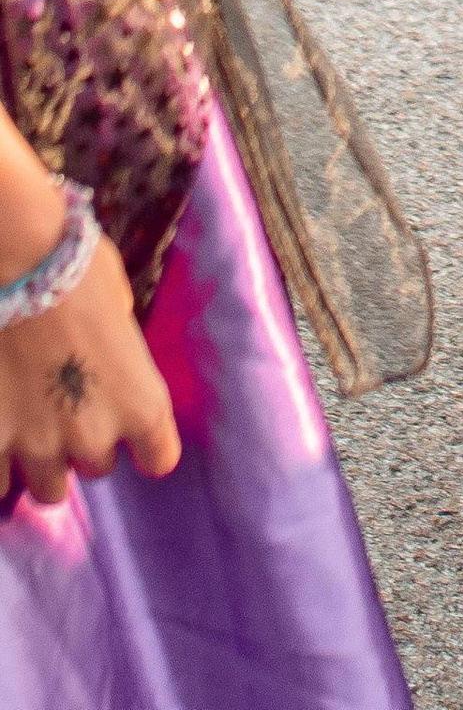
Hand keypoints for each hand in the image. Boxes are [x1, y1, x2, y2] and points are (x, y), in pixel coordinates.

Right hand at [0, 127, 177, 508]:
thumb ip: (118, 345)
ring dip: (43, 461)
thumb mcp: (118, 303)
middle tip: (69, 405)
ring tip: (32, 424)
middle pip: (97, 466)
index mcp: (142, 401)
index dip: (145, 445)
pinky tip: (1, 431)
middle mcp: (95, 435)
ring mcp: (39, 446)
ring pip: (49, 488)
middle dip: (85, 441)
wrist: (17, 260)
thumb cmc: (76, 266)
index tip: (133, 433)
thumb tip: (105, 355)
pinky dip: (0, 463)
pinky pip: (0, 485)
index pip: (160, 458)